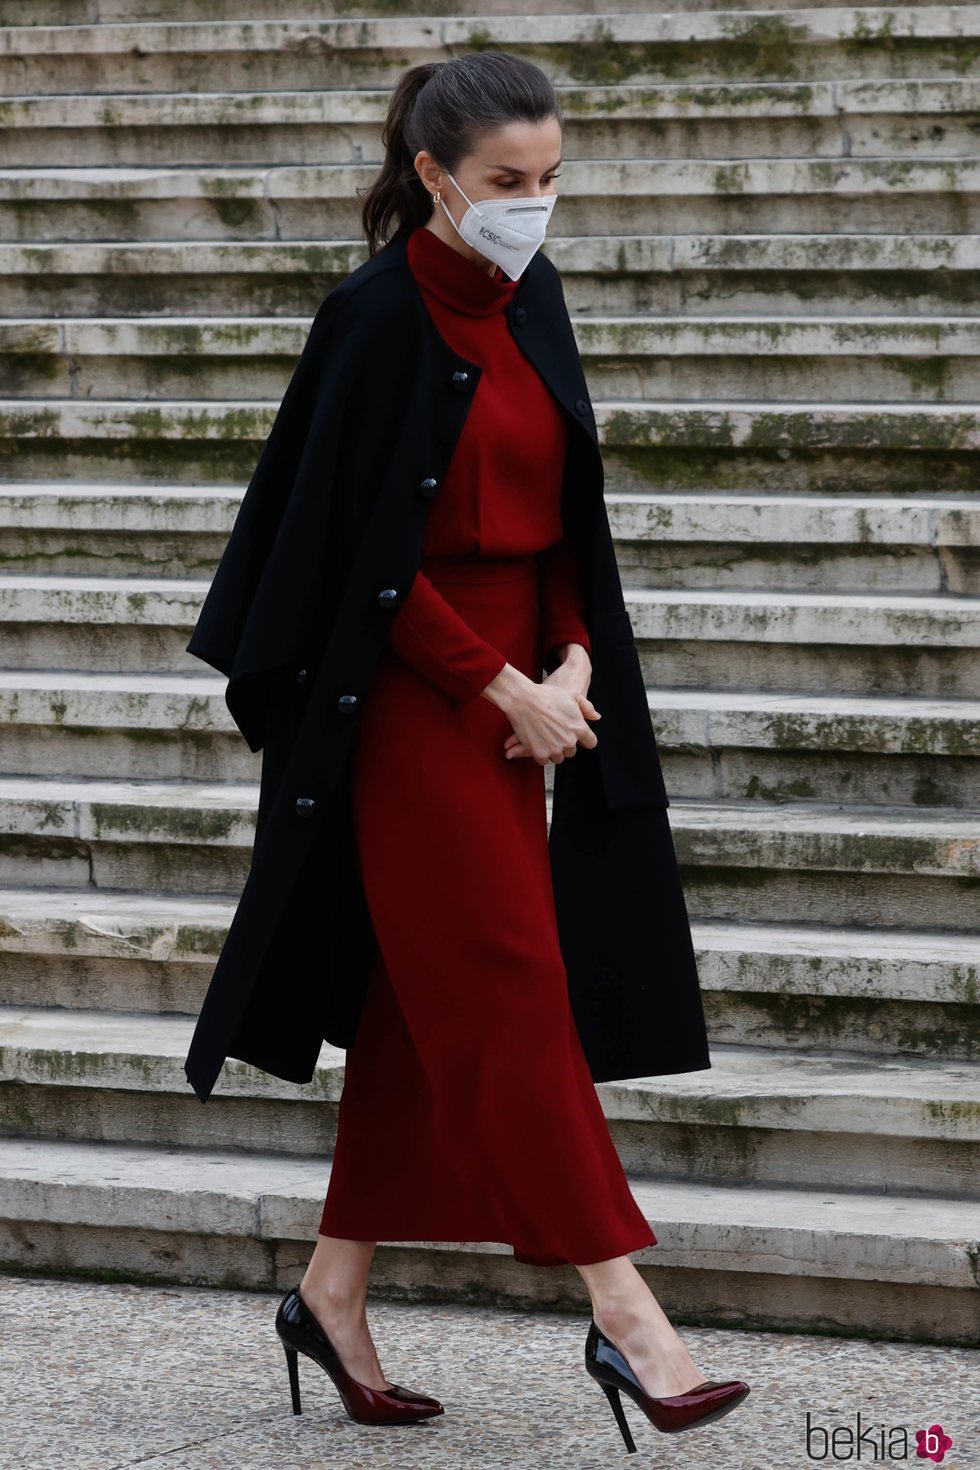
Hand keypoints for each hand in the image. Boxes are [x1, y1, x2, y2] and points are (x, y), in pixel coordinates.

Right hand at [482, 645, 599, 764]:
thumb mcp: (572, 695)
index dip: (584, 739)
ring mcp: (554, 749)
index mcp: (579, 728)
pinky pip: (544, 761)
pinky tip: (537, 742)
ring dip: (553, 751)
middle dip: (565, 744)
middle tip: (555, 733)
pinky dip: (540, 754)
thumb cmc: (547, 695)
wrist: (523, 700)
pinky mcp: (540, 754)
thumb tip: (596, 717)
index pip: (591, 743)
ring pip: (558, 758)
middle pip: (571, 752)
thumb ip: (587, 707)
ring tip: (545, 737)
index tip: (576, 737)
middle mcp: (569, 741)